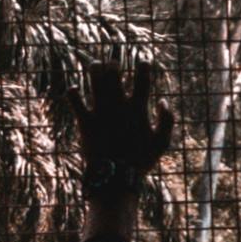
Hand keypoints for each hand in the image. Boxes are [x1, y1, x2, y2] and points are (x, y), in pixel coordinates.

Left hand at [77, 61, 179, 209]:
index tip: (143, 63)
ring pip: (94, 79)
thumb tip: (163, 101)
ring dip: (94, 69)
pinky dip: (72, 92)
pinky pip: (74, 100)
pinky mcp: (85, 121)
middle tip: (113, 66)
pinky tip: (74, 90)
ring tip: (95, 67)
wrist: (115, 179)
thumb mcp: (163, 144)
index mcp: (138, 108)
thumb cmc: (140, 162)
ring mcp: (100, 111)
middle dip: (113, 64)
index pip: (143, 78)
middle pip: (114, 72)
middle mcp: (118, 105)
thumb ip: (168, 121)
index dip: (144, 66)